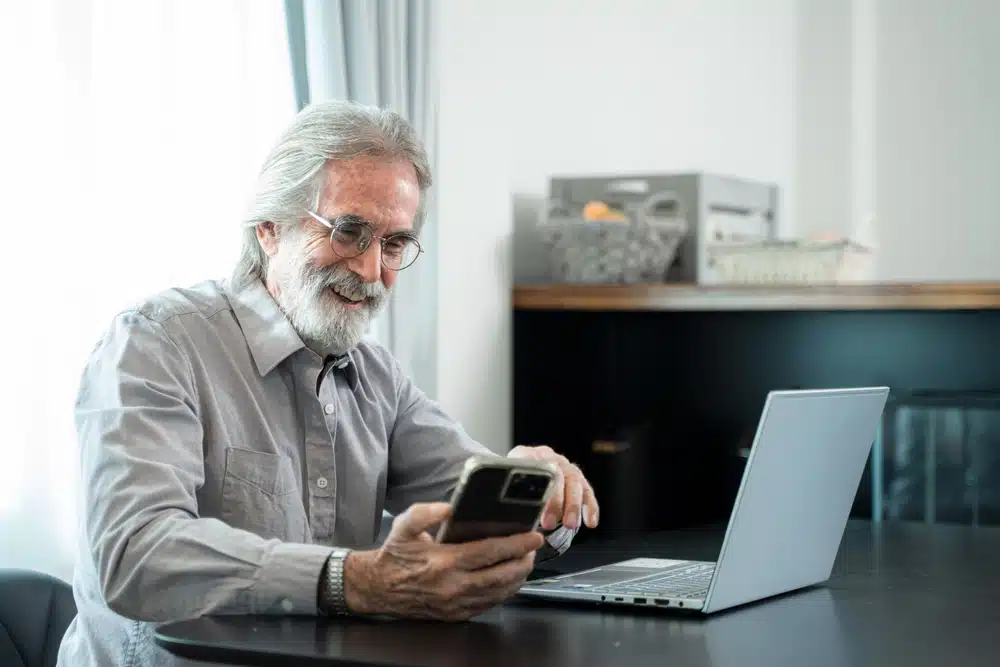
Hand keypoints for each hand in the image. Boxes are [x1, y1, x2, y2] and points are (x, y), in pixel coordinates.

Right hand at [343, 502, 543, 620]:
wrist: (377, 588)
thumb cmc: (395, 555)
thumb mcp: (404, 526)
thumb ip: (425, 513)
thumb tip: (449, 507)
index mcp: (444, 561)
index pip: (490, 552)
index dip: (516, 544)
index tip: (532, 536)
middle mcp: (453, 585)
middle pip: (501, 575)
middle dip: (523, 561)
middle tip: (535, 548)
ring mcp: (455, 603)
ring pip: (498, 593)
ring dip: (518, 578)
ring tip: (527, 562)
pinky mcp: (455, 615)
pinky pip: (488, 605)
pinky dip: (504, 593)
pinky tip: (510, 582)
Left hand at [507, 445, 599, 531]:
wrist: (518, 473)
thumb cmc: (510, 483)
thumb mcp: (503, 483)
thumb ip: (506, 494)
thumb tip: (507, 516)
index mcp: (525, 455)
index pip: (533, 466)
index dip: (536, 487)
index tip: (534, 507)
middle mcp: (548, 457)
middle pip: (557, 475)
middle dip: (555, 501)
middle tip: (549, 523)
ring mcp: (564, 466)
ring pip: (574, 482)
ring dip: (573, 506)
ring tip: (570, 525)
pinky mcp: (577, 478)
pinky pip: (587, 491)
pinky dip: (590, 507)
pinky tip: (590, 522)